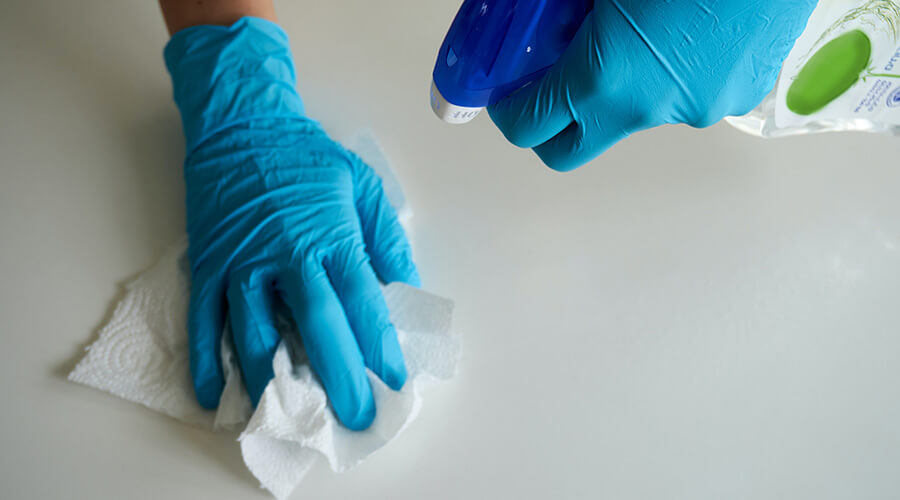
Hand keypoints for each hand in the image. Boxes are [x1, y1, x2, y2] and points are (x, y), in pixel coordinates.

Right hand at [165, 18, 418, 429]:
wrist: (243, 125)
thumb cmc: (308, 157)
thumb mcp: (363, 186)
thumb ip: (387, 240)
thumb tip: (407, 291)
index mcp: (331, 235)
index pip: (362, 303)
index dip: (379, 347)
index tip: (394, 382)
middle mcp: (287, 254)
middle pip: (316, 328)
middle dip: (338, 379)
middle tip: (354, 418)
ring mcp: (241, 262)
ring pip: (255, 333)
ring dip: (274, 380)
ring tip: (293, 418)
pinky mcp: (207, 264)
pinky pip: (203, 320)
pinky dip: (207, 360)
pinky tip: (217, 395)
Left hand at [488, 0, 817, 170]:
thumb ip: (558, 8)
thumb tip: (537, 16)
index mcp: (603, 79)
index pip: (529, 128)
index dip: (509, 112)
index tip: (507, 94)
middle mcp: (646, 110)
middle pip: (570, 152)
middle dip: (551, 128)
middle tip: (549, 87)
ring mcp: (695, 110)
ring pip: (632, 117)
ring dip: (620, 89)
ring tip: (637, 33)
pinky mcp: (736, 99)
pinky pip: (684, 97)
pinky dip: (671, 76)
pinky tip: (687, 31)